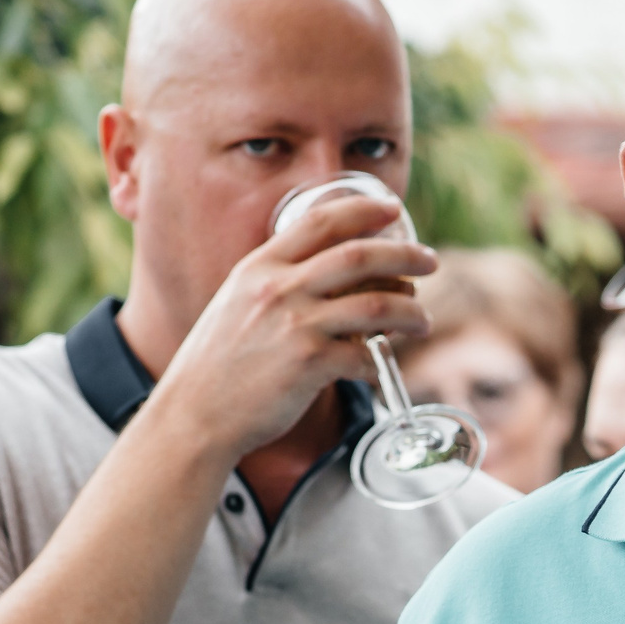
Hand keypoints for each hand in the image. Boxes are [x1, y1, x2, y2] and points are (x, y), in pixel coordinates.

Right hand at [146, 194, 436, 462]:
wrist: (194, 414)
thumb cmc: (216, 366)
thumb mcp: (236, 304)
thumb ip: (274, 285)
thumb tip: (322, 278)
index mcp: (259, 267)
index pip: (321, 221)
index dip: (364, 210)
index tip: (393, 208)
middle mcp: (279, 288)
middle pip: (360, 255)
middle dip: (406, 254)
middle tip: (430, 260)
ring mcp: (296, 325)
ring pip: (376, 305)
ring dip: (410, 311)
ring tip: (422, 320)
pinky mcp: (310, 364)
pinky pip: (365, 356)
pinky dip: (380, 362)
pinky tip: (382, 368)